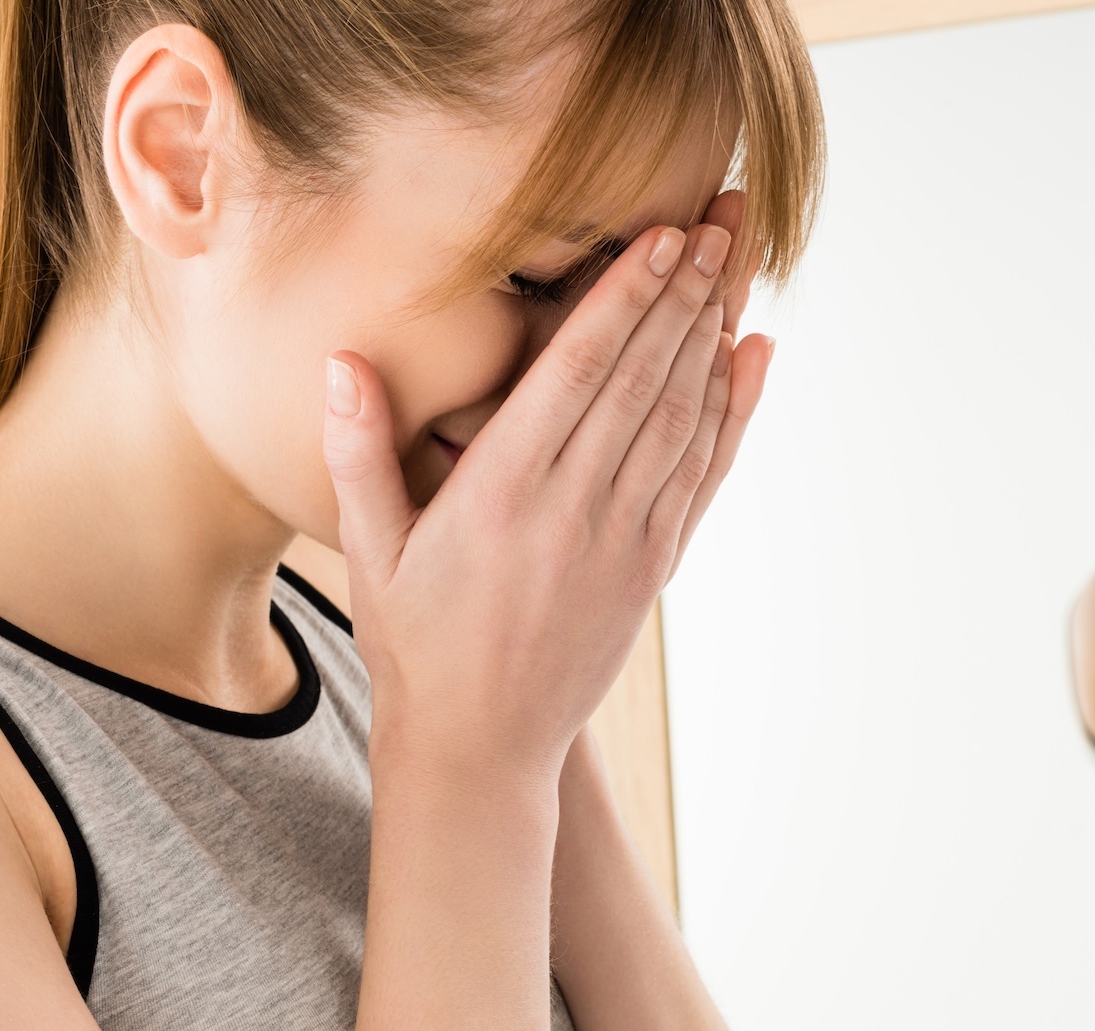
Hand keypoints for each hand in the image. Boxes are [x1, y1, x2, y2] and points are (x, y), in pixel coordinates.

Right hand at [322, 218, 772, 778]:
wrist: (481, 748)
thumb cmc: (415, 644)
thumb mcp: (369, 551)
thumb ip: (360, 452)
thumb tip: (342, 361)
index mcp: (501, 494)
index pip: (576, 375)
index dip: (624, 301)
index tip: (662, 238)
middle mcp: (573, 510)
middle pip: (642, 380)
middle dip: (685, 293)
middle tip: (722, 218)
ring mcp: (624, 540)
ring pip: (682, 419)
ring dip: (712, 335)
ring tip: (737, 263)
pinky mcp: (654, 567)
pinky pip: (701, 474)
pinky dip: (732, 412)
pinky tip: (752, 358)